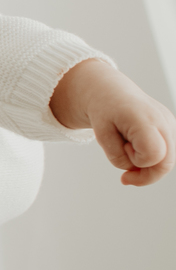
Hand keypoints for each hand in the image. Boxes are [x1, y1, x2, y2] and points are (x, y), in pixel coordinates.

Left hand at [50, 60, 175, 187]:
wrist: (110, 91)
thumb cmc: (104, 110)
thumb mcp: (101, 135)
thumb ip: (117, 157)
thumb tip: (134, 170)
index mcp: (143, 118)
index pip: (154, 154)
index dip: (138, 161)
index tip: (123, 148)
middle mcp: (162, 120)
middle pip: (167, 163)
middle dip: (146, 176)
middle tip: (125, 178)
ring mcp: (170, 123)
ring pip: (168, 161)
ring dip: (148, 166)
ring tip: (129, 152)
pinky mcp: (171, 127)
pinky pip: (166, 154)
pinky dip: (151, 159)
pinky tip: (137, 149)